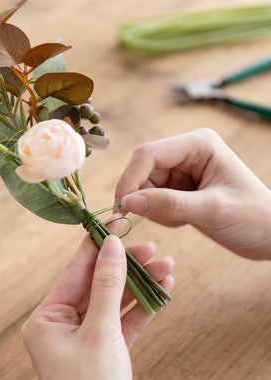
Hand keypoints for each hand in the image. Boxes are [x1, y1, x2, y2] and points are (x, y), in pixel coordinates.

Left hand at [22, 235, 180, 379]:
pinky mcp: (102, 354)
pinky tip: (162, 291)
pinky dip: (140, 309)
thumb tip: (111, 246)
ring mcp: (80, 341)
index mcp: (43, 321)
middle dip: (125, 267)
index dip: (96, 246)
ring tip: (167, 267)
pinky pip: (120, 323)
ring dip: (138, 286)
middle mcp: (57, 328)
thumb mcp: (101, 332)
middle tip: (153, 248)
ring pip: (111, 303)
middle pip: (94, 286)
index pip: (73, 273)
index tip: (116, 221)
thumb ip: (107, 286)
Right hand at [115, 128, 270, 259]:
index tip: (122, 209)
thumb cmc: (254, 217)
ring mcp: (182, 171)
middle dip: (142, 197)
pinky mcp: (179, 189)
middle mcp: (187, 152)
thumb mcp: (213, 211)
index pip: (148, 155)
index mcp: (198, 144)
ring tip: (182, 221)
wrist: (270, 235)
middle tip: (160, 220)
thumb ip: (170, 205)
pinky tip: (184, 222)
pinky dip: (161, 215)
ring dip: (154, 209)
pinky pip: (152, 200)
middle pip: (142, 170)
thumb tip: (128, 203)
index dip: (130, 180)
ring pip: (144, 187)